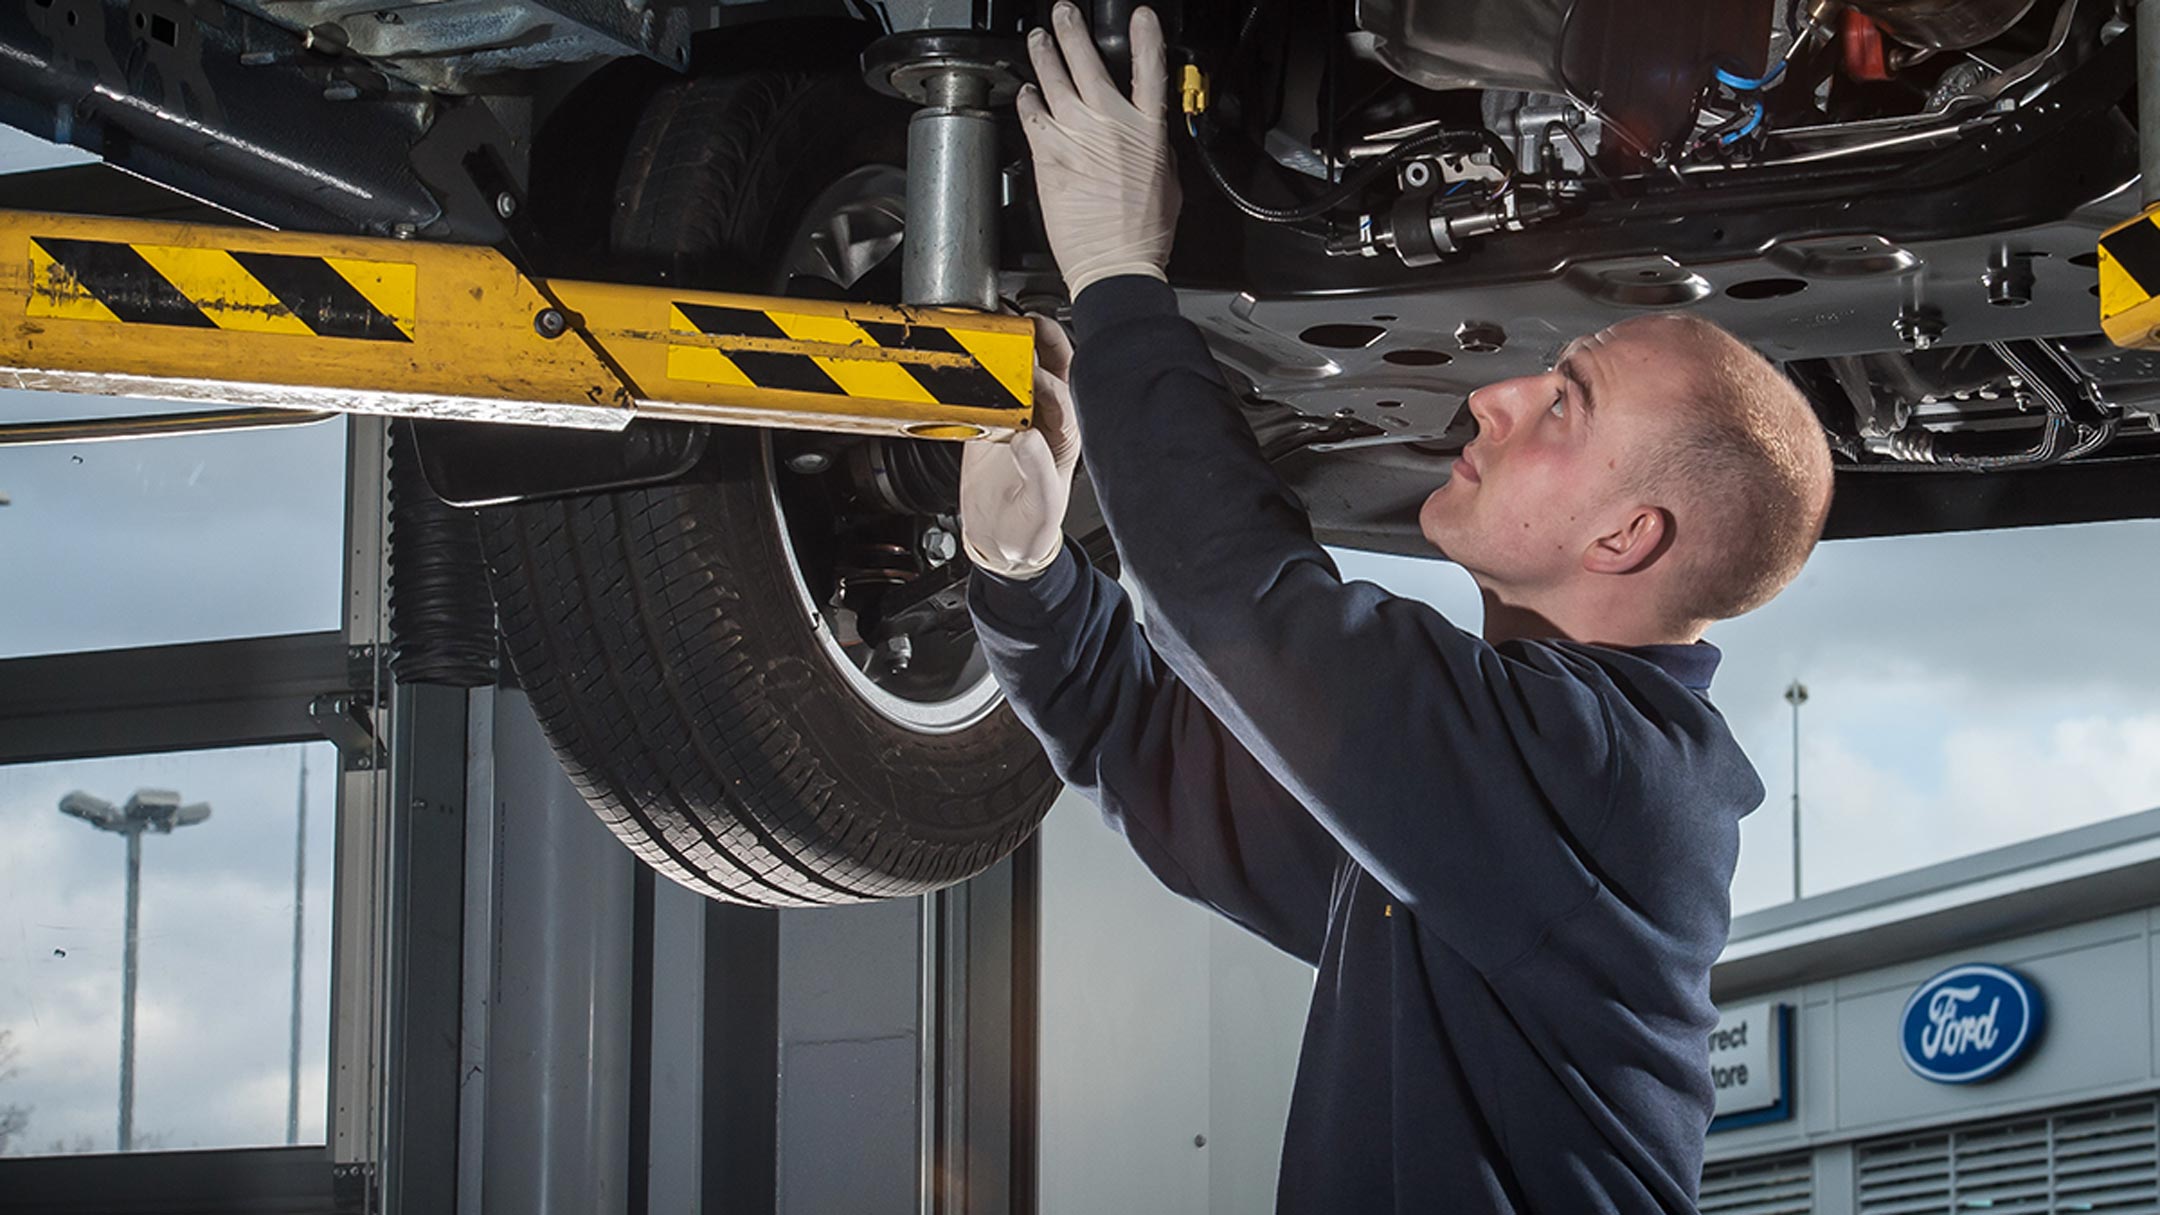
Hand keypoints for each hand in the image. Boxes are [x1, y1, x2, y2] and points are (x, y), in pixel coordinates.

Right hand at [960, 315, 1080, 578]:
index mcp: (1066, 439)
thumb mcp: (1040, 507)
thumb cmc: (1029, 527)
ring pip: (1026, 369)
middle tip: (1025, 322)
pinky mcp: (992, 421)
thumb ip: (1038, 472)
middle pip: (1058, 368)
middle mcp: (1048, 421)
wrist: (1000, 540)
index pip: (1065, 399)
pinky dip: (984, 366)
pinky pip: (991, 387)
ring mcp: (1021, 417)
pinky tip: (974, 350)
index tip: (1029, 377)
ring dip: (1016, 345)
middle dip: (1046, 340)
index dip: (1048, 385)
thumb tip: (1027, 438)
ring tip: (999, 324)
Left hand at [1018, 2, 1180, 297]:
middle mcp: (1109, 123)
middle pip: (1087, 61)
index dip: (1145, 37)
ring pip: (1052, 79)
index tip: (1140, 17)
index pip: (1150, 69)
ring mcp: (1075, 135)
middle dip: (1073, 30)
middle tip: (1064, 13)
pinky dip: (1028, 98)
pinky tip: (1026, 92)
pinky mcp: (1047, 154)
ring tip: (1039, 39)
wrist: (1114, 264)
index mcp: (1147, 129)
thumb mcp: (1167, 182)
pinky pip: (1032, 114)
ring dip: (1043, 53)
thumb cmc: (1143, 234)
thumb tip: (1146, 135)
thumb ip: (1155, 148)